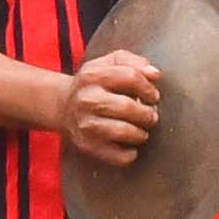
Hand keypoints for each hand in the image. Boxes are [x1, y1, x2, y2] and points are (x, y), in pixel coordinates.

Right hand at [58, 49, 164, 168]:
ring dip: (141, 133)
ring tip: (142, 131)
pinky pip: (117, 156)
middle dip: (147, 113)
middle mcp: (86, 99)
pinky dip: (130, 154)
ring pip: (123, 131)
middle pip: (127, 106)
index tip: (153, 96)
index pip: (131, 77)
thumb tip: (155, 74)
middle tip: (150, 116)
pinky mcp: (87, 145)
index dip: (148, 88)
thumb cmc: (94, 84)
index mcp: (92, 75)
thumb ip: (133, 62)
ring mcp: (85, 124)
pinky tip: (130, 147)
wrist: (62, 105)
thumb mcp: (107, 63)